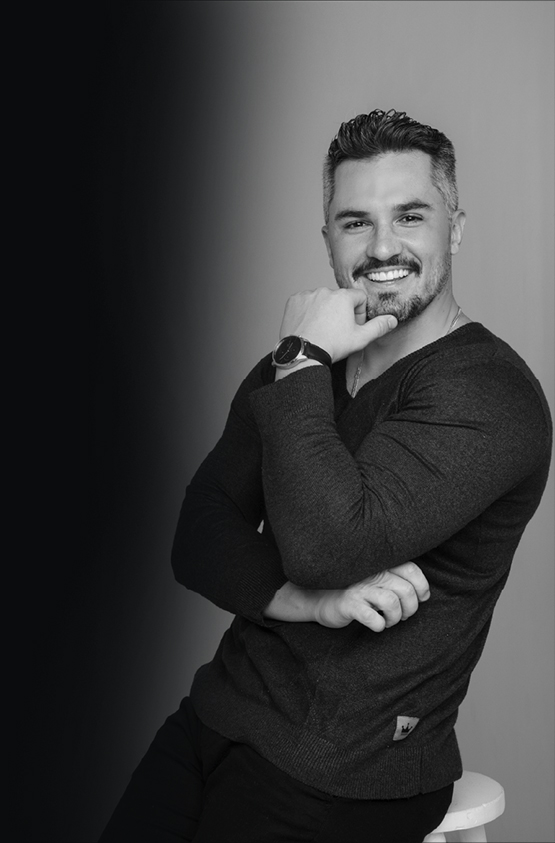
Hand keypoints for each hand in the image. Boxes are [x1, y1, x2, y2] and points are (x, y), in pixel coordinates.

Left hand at [278, 287, 396, 361]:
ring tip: (321, 329)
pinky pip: (305, 302)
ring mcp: (308, 295)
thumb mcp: (360, 338)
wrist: (304, 354)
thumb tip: (392, 320)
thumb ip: (379, 327)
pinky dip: (308, 311)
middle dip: (341, 311)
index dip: (359, 312)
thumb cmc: (331, 346)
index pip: (358, 297)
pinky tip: (310, 325)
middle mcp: (325, 291)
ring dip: (324, 310)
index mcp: (343, 297)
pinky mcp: (294, 301)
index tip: (353, 326)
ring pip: (322, 299)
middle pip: (339, 298)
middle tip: (336, 331)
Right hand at [313, 562, 429, 631]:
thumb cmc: (353, 590)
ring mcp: (360, 587)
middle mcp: (372, 573)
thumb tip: (424, 595)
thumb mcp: (375, 579)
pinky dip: (379, 625)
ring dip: (395, 619)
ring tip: (387, 621)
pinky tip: (375, 625)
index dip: (422, 588)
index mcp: (381, 564)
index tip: (419, 599)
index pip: (412, 570)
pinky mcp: (349, 603)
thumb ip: (397, 580)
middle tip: (400, 616)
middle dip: (410, 609)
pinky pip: (372, 618)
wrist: (317, 597)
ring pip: (392, 604)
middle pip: (407, 591)